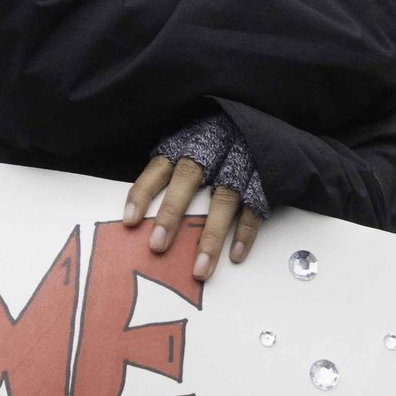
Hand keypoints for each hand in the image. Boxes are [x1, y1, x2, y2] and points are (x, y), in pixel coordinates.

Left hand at [122, 154, 263, 281]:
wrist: (263, 126)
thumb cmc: (218, 144)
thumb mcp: (190, 147)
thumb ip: (172, 176)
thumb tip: (143, 219)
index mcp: (188, 142)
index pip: (160, 167)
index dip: (143, 192)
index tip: (130, 221)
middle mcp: (213, 150)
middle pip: (189, 179)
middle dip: (172, 213)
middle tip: (157, 246)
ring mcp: (242, 163)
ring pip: (225, 200)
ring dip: (211, 236)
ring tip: (200, 269)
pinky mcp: (266, 178)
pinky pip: (255, 207)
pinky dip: (245, 233)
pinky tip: (235, 256)